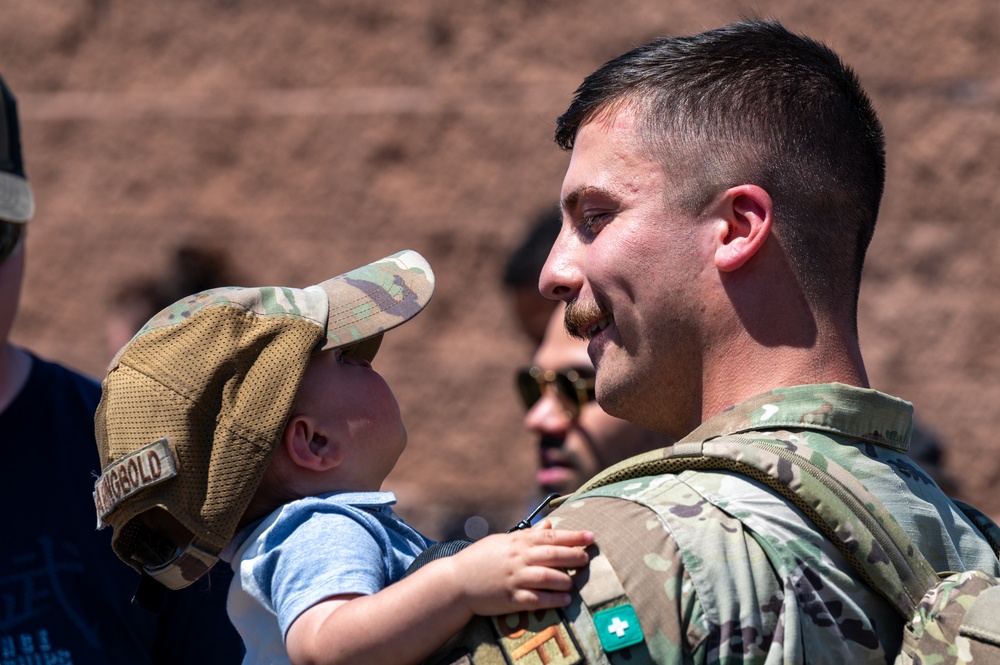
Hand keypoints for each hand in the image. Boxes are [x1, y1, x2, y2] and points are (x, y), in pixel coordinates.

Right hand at [446, 519, 592, 616]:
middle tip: (586, 559)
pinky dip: (552, 600)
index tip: (590, 536)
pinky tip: (564, 600)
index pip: (550, 536)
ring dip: (564, 579)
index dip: (572, 536)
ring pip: (546, 577)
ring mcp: (514, 579)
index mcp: (517, 542)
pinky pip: (535, 599)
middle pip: (552, 555)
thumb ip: (528, 534)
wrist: (456, 581)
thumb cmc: (481, 558)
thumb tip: (550, 524)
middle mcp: (518, 559)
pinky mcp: (510, 598)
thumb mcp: (504, 540)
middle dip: (573, 556)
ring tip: (574, 582)